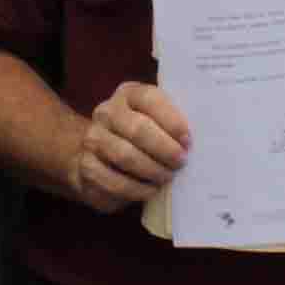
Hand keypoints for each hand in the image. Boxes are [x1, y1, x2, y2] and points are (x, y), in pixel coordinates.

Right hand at [70, 81, 189, 209]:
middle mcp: (106, 113)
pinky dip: (137, 189)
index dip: (172, 120)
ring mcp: (93, 139)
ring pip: (125, 156)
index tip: (188, 141)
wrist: (97, 152)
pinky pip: (114, 181)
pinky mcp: (87, 167)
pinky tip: (151, 190)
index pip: (150, 99)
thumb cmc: (140, 134)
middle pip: (137, 129)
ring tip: (167, 178)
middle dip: (164, 149)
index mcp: (128, 94)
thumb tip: (197, 141)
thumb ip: (172, 123)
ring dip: (152, 170)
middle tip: (180, 162)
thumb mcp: (155, 120)